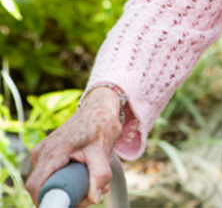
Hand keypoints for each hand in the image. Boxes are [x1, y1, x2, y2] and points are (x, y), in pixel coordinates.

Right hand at [26, 87, 122, 206]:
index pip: (36, 186)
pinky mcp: (48, 154)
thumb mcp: (103, 149)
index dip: (47, 201)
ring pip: (48, 181)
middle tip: (89, 195)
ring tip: (92, 182)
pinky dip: (67, 180)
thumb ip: (100, 174)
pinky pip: (51, 174)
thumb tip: (94, 198)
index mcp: (52, 152)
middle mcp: (42, 153)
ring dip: (69, 188)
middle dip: (66, 196)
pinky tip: (85, 175)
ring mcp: (43, 153)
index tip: (69, 204)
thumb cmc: (100, 124)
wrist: (99, 107)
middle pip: (43, 187)